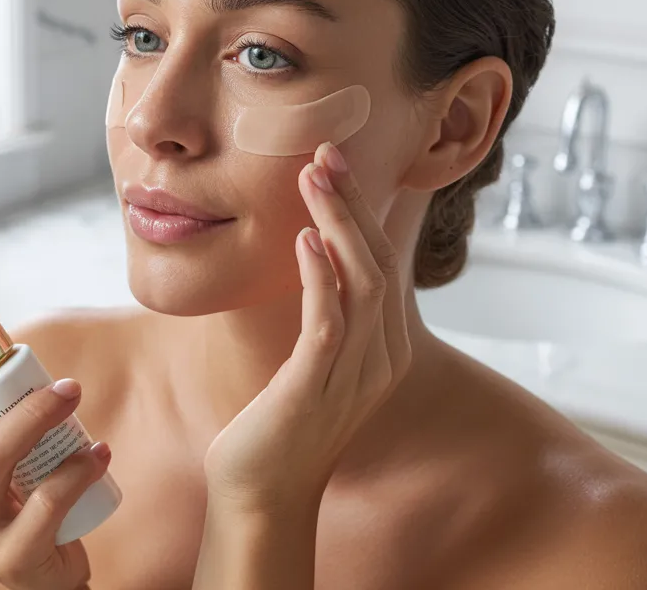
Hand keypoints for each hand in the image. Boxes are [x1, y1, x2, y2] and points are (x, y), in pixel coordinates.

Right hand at [0, 349, 110, 589]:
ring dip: (45, 428)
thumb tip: (12, 354)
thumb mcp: (5, 464)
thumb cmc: (27, 507)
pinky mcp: (14, 562)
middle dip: (22, 410)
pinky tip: (99, 455)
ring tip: (77, 407)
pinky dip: (77, 472)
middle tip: (64, 385)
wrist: (48, 577)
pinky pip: (45, 507)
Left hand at [203, 141, 412, 513]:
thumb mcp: (313, 362)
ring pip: (364, 281)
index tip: (334, 165)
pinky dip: (321, 275)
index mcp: (385, 348)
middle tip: (325, 153)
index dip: (360, 210)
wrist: (262, 493)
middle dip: (353, 203)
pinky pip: (330, 321)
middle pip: (379, 261)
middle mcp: (382, 358)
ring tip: (313, 178)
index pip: (382, 262)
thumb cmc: (279, 424)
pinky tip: (304, 239)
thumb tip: (318, 259)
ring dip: (338, 223)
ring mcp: (356, 374)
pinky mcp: (318, 387)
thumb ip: (326, 315)